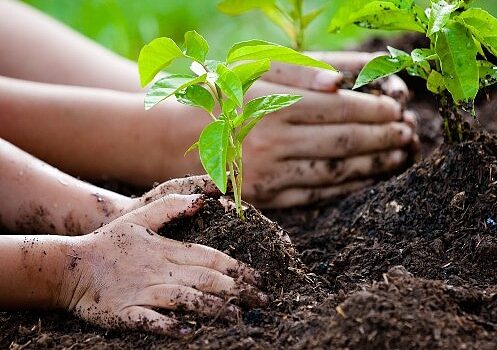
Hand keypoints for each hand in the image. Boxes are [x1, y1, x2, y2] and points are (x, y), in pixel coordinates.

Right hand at [63, 194, 265, 336]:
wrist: (70, 266)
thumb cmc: (109, 243)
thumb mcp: (140, 219)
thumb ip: (171, 208)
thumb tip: (203, 200)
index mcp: (168, 250)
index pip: (211, 257)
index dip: (237, 268)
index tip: (259, 278)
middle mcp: (161, 271)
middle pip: (205, 279)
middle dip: (236, 290)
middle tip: (261, 301)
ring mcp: (144, 292)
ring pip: (184, 299)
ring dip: (211, 307)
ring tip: (234, 315)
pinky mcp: (126, 312)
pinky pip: (151, 321)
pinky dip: (169, 326)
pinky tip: (188, 332)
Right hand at [241, 51, 417, 207]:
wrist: (178, 137)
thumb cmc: (227, 95)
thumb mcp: (258, 69)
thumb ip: (303, 69)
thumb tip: (342, 81)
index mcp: (271, 104)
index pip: (338, 109)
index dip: (374, 109)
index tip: (397, 107)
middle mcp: (270, 142)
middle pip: (342, 143)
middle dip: (383, 137)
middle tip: (407, 132)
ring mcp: (268, 175)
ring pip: (335, 172)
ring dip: (374, 165)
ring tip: (398, 155)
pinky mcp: (266, 199)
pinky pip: (317, 196)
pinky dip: (348, 187)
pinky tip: (368, 177)